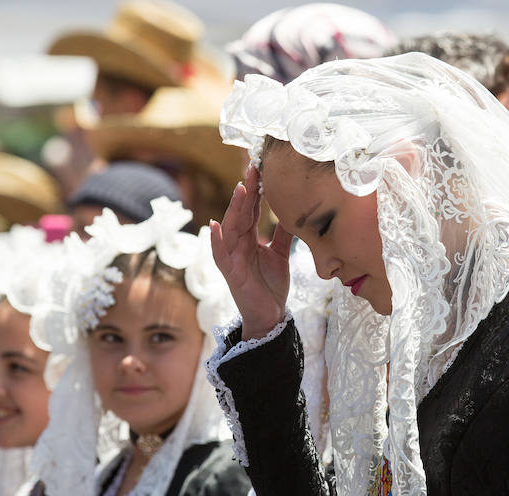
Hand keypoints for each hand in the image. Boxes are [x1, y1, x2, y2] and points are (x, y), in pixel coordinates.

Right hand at [210, 166, 292, 339]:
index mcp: (249, 239)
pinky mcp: (231, 274)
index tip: (260, 166)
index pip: (251, 209)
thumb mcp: (280, 255)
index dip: (255, 188)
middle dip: (246, 190)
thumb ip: (283, 235)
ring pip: (230, 228)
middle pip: (240, 213)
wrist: (271, 315)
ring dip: (234, 208)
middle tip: (252, 167)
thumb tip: (294, 212)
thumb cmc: (271, 286)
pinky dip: (216, 241)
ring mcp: (232, 258)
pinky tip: (214, 226)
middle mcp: (238, 245)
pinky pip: (220, 255)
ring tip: (240, 189)